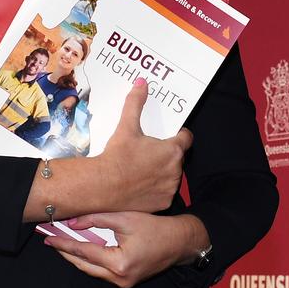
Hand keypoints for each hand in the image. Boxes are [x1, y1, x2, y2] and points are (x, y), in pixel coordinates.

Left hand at [46, 211, 205, 287]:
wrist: (180, 242)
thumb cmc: (157, 228)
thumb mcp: (127, 218)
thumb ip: (98, 219)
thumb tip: (74, 223)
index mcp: (119, 263)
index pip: (84, 252)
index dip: (65, 243)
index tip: (50, 237)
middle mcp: (119, 278)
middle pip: (84, 266)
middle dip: (67, 252)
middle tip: (52, 240)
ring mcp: (123, 282)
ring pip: (92, 270)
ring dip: (78, 257)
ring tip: (64, 244)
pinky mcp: (127, 281)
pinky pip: (103, 271)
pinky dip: (92, 260)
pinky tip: (85, 249)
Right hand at [94, 79, 192, 212]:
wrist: (102, 186)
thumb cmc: (117, 156)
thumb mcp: (127, 126)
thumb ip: (136, 103)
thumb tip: (141, 83)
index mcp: (173, 150)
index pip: (186, 138)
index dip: (179, 135)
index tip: (171, 135)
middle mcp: (176, 170)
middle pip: (177, 158)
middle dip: (166, 154)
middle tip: (149, 152)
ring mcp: (170, 188)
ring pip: (171, 176)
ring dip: (163, 172)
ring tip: (143, 169)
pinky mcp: (163, 203)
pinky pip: (164, 193)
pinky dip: (156, 189)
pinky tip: (141, 185)